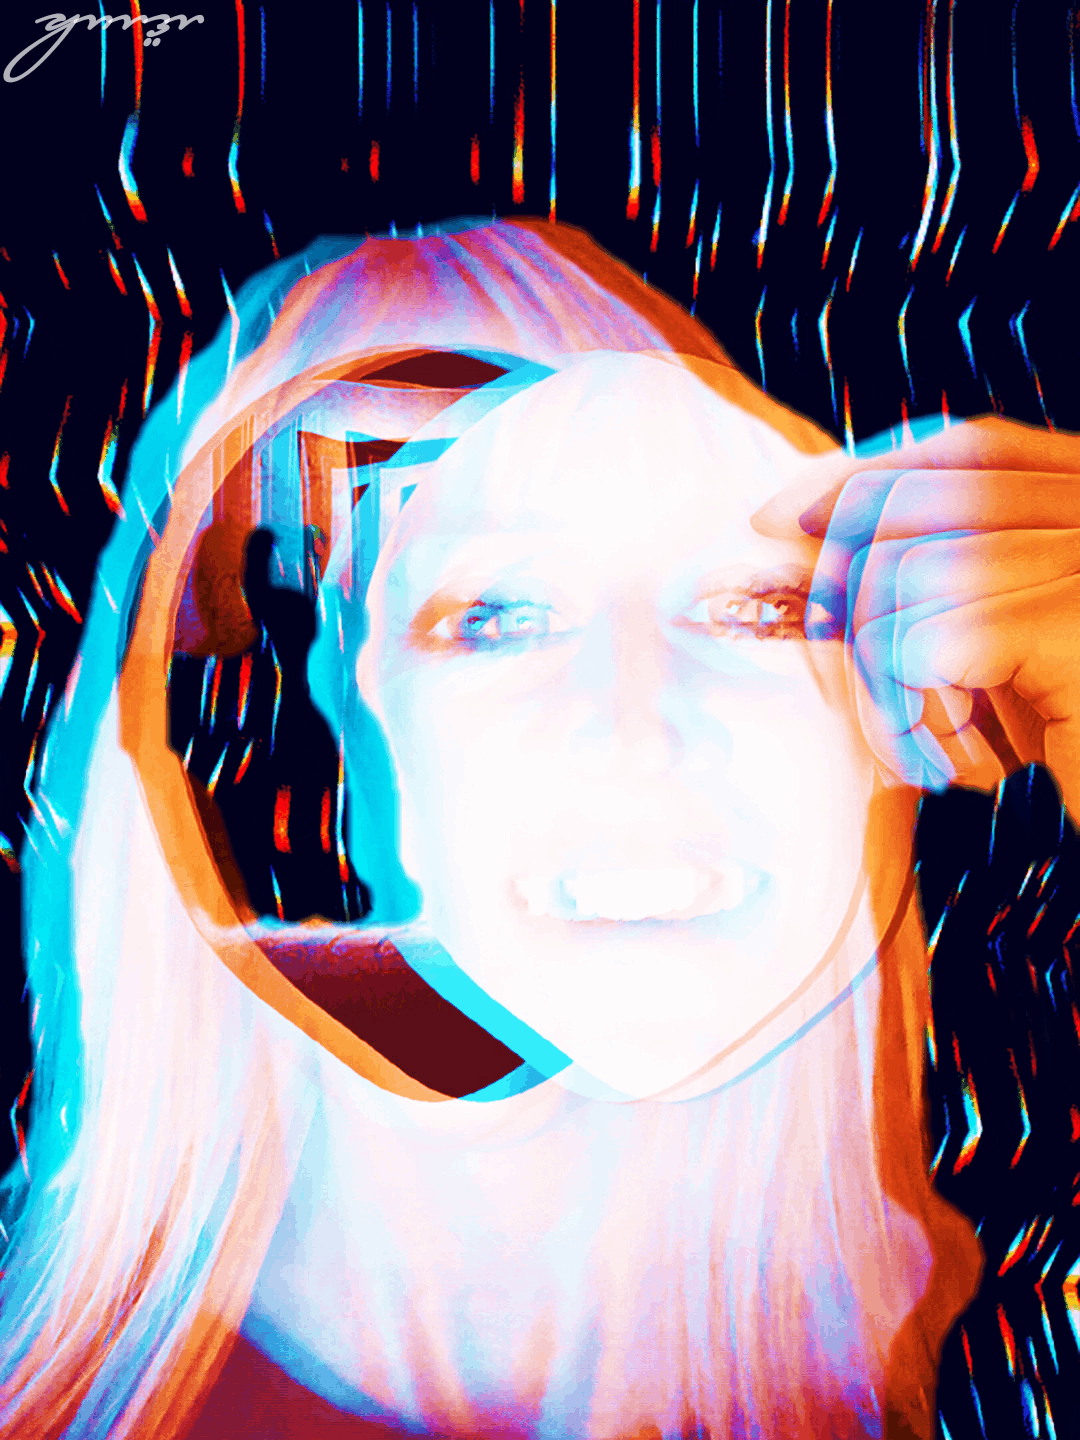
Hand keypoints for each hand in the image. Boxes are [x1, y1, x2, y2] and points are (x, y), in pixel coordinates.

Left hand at [752, 415, 1079, 822]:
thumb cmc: (1079, 746)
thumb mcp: (1012, 651)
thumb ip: (943, 579)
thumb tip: (792, 525)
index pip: (975, 446)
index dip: (866, 475)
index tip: (777, 516)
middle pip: (921, 501)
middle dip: (843, 578)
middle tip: (836, 654)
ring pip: (903, 576)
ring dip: (883, 677)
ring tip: (931, 744)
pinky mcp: (1075, 622)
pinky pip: (918, 642)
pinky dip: (904, 712)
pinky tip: (950, 764)